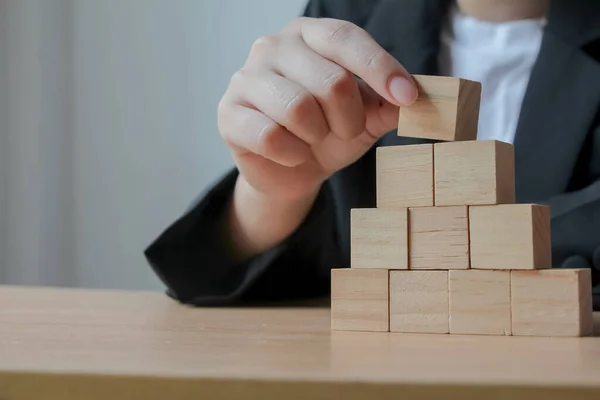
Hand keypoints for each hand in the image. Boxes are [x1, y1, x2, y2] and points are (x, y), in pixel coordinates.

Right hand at [218, 17, 416, 202]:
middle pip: (330, 80)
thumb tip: (421, 97)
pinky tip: (292, 154)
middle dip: (349, 118)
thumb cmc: (329, 132)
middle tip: (346, 131)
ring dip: (319, 136)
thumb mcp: (366, 117)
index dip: (381, 68)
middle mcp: (273, 46)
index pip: (346, 38)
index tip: (409, 98)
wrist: (292, 170)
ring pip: (298, 109)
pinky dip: (292, 154)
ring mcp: (246, 78)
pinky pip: (270, 136)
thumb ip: (390, 103)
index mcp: (310, 34)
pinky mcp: (229, 113)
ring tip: (315, 140)